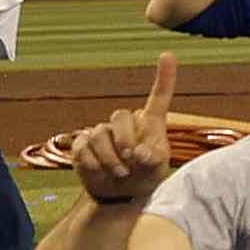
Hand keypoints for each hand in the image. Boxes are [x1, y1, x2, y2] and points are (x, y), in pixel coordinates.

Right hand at [65, 59, 182, 203]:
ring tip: (120, 172)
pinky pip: (82, 148)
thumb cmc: (145, 177)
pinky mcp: (82, 144)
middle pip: (119, 116)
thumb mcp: (157, 171)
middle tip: (130, 161)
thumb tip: (140, 152)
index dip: (164, 77)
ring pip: (98, 134)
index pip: (158, 97)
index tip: (168, 55)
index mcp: (151, 124)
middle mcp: (126, 123)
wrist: (120, 194)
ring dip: (109, 158)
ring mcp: (102, 132)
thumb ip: (153, 160)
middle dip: (124, 141)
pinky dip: (92, 164)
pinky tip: (100, 171)